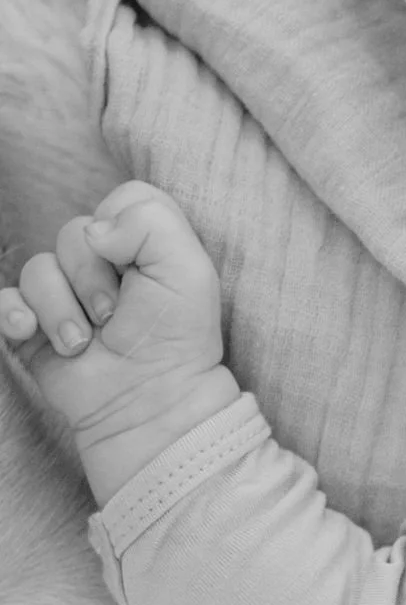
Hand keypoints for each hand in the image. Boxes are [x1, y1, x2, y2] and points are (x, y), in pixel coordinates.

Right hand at [3, 182, 233, 474]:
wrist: (149, 404)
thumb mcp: (188, 271)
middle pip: (72, 234)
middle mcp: (102, 265)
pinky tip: (30, 333)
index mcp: (142, 246)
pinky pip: (4, 300)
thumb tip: (93, 229)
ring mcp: (65, 296)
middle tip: (113, 318)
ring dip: (60, 311)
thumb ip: (150, 220)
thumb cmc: (176, 340)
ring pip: (37, 269)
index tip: (139, 271)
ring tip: (83, 344)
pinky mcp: (35, 328)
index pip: (120, 200)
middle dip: (91, 280)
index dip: (124, 231)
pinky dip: (13, 314)